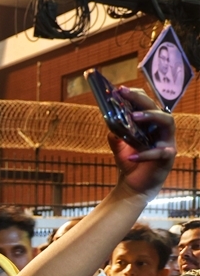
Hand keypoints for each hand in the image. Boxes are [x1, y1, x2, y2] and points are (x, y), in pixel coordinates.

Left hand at [111, 87, 175, 201]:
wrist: (133, 185)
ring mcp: (167, 142)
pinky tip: (131, 155)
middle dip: (141, 100)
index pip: (147, 104)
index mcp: (151, 124)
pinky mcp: (167, 158)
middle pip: (157, 108)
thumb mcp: (118, 146)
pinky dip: (145, 154)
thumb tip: (108, 120)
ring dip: (151, 116)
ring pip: (167, 122)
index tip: (119, 89)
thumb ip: (115, 134)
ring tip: (134, 116)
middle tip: (124, 94)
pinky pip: (159, 153)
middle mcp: (161, 130)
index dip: (135, 95)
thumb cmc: (129, 162)